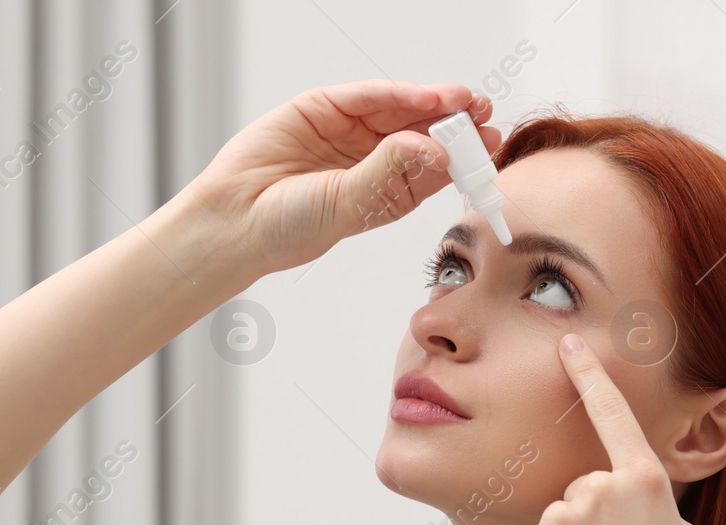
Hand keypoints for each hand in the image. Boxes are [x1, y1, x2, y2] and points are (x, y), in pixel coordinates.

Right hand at [185, 80, 500, 277]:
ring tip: (465, 101)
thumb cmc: (289, 228)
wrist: (235, 221)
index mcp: (387, 191)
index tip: (491, 145)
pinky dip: (397, 94)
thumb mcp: (352, 205)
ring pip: (400, 110)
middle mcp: (373, 159)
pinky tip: (425, 98)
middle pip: (424, 132)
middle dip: (457, 121)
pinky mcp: (322, 108)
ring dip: (434, 103)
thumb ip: (391, 172)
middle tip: (486, 113)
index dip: (464, 154)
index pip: (435, 166)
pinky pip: (366, 96)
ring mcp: (348, 132)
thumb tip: (434, 146)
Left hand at [513, 334, 706, 524]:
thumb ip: (658, 508)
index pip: (612, 415)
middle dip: (592, 522)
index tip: (568, 342)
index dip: (589, 376)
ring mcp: (563, 517)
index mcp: (646, 482)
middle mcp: (601, 489)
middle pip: (583, 487)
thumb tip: (640, 500)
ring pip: (558, 519)